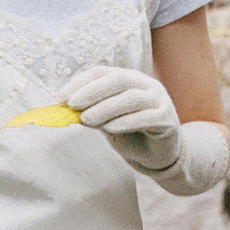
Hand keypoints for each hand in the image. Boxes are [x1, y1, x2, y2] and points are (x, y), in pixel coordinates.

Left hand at [65, 64, 180, 171]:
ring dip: (105, 108)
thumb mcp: (106, 120)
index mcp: (130, 79)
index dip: (81, 82)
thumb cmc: (130, 134)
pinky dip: (126, 122)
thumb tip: (66, 108)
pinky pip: (146, 117)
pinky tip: (110, 128)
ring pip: (132, 98)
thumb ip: (91, 111)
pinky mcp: (168, 120)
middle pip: (119, 80)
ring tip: (86, 120)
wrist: (157, 156)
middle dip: (92, 91)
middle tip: (73, 104)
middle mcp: (147, 85)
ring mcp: (160, 101)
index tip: (61, 97)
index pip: (103, 72)